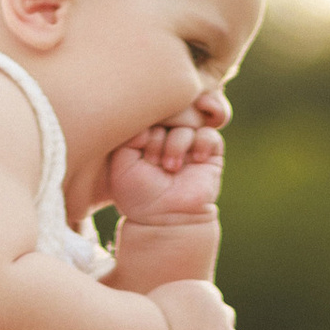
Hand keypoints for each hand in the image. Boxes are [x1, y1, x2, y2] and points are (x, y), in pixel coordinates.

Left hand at [107, 114, 226, 225]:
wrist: (164, 220)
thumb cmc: (139, 195)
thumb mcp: (121, 161)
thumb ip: (130, 131)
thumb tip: (155, 114)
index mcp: (147, 132)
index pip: (148, 110)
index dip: (144, 129)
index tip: (140, 156)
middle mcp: (168, 134)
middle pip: (169, 111)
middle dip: (159, 135)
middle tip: (153, 160)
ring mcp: (189, 143)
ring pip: (187, 123)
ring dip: (176, 144)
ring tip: (171, 167)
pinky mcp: (209, 154)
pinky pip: (209, 135)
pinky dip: (202, 143)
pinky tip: (196, 160)